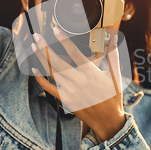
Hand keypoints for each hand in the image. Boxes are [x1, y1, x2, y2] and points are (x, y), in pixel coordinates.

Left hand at [31, 28, 124, 142]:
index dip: (64, 40)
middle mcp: (78, 81)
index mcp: (91, 73)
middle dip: (45, 47)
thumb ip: (113, 55)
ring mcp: (70, 91)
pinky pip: (49, 87)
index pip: (74, 53)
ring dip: (41, 58)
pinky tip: (34, 69)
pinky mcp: (65, 99)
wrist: (107, 120)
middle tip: (37, 36)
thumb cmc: (112, 96)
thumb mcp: (116, 75)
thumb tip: (114, 38)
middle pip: (57, 62)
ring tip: (34, 47)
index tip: (55, 29)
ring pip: (51, 72)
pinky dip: (40, 78)